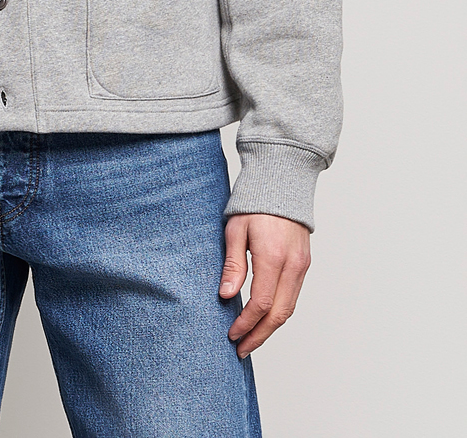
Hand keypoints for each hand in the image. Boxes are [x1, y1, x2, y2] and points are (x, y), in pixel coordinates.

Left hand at [219, 213, 310, 358]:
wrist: (281, 183)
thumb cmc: (253, 204)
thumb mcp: (235, 230)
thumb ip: (233, 264)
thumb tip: (225, 296)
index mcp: (272, 256)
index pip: (261, 303)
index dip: (246, 323)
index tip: (231, 334)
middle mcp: (292, 265)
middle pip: (279, 314)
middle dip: (259, 335)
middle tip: (241, 349)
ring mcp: (302, 266)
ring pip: (289, 308)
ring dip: (271, 328)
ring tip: (251, 339)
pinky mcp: (304, 264)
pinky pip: (293, 296)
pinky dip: (279, 312)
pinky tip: (265, 319)